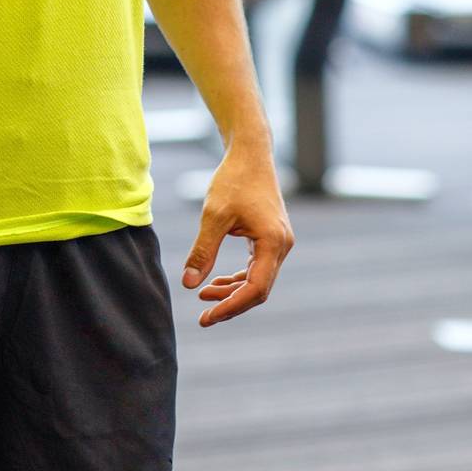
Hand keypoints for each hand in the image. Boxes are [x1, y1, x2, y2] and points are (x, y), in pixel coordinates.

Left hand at [180, 142, 293, 326]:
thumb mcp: (214, 216)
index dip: (231, 307)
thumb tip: (189, 285)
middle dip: (231, 304)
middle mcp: (282, 245)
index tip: (207, 316)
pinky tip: (216, 282)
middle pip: (258, 289)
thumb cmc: (233, 179)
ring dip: (232, 291)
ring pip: (258, 280)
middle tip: (203, 317)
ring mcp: (279, 242)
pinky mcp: (272, 237)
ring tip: (204, 296)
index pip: (255, 289)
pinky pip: (257, 267)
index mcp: (273, 243)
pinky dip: (238, 278)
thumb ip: (203, 251)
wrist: (250, 153)